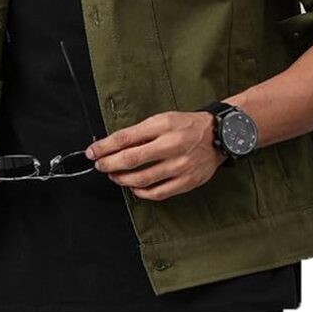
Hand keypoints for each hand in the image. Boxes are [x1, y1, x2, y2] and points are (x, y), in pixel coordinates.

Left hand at [85, 110, 227, 200]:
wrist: (219, 135)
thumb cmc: (187, 126)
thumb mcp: (163, 119)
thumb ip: (140, 132)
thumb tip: (113, 145)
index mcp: (163, 125)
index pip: (126, 138)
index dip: (105, 147)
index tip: (93, 152)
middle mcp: (171, 145)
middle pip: (131, 159)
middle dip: (109, 164)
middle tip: (99, 165)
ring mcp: (180, 165)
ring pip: (142, 179)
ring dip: (122, 179)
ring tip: (114, 175)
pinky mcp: (187, 181)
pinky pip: (158, 192)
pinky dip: (141, 192)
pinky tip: (133, 187)